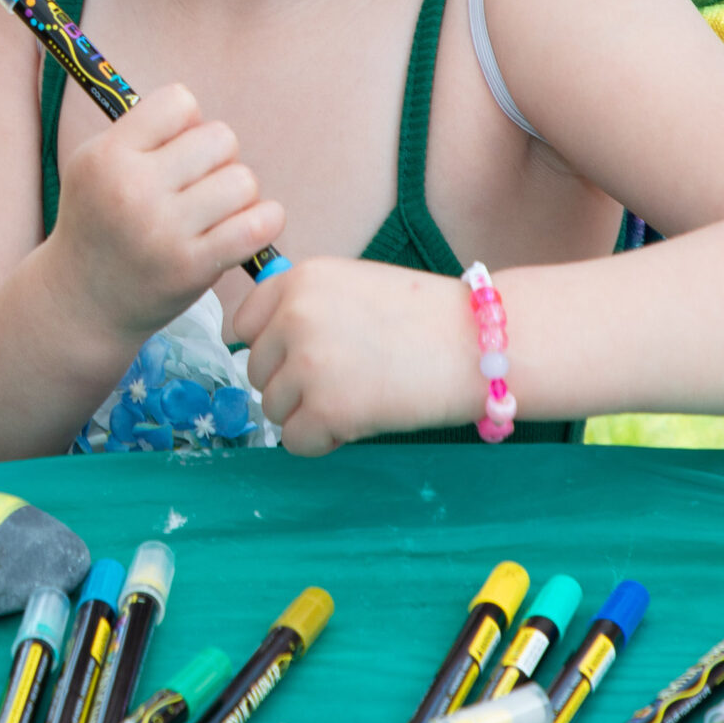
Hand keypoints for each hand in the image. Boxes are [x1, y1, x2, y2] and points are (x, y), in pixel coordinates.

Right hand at [46, 84, 285, 340]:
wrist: (83, 300)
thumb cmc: (99, 222)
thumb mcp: (95, 166)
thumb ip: (142, 134)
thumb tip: (200, 115)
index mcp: (108, 156)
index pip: (179, 102)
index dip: (186, 122)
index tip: (173, 149)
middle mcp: (134, 190)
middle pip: (220, 138)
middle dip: (217, 157)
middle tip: (198, 184)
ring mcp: (164, 231)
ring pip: (243, 181)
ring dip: (238, 194)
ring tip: (214, 210)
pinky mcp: (193, 267)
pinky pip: (257, 225)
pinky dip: (264, 221)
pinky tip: (245, 227)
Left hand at [230, 259, 477, 453]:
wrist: (481, 344)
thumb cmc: (424, 317)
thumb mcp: (351, 285)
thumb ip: (302, 306)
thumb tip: (254, 341)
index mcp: (299, 280)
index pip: (242, 325)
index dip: (271, 349)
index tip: (298, 359)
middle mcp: (293, 316)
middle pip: (257, 370)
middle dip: (291, 384)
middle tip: (341, 384)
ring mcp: (308, 363)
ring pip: (273, 407)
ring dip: (307, 413)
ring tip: (355, 399)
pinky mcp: (328, 409)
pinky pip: (294, 441)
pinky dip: (320, 442)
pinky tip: (355, 425)